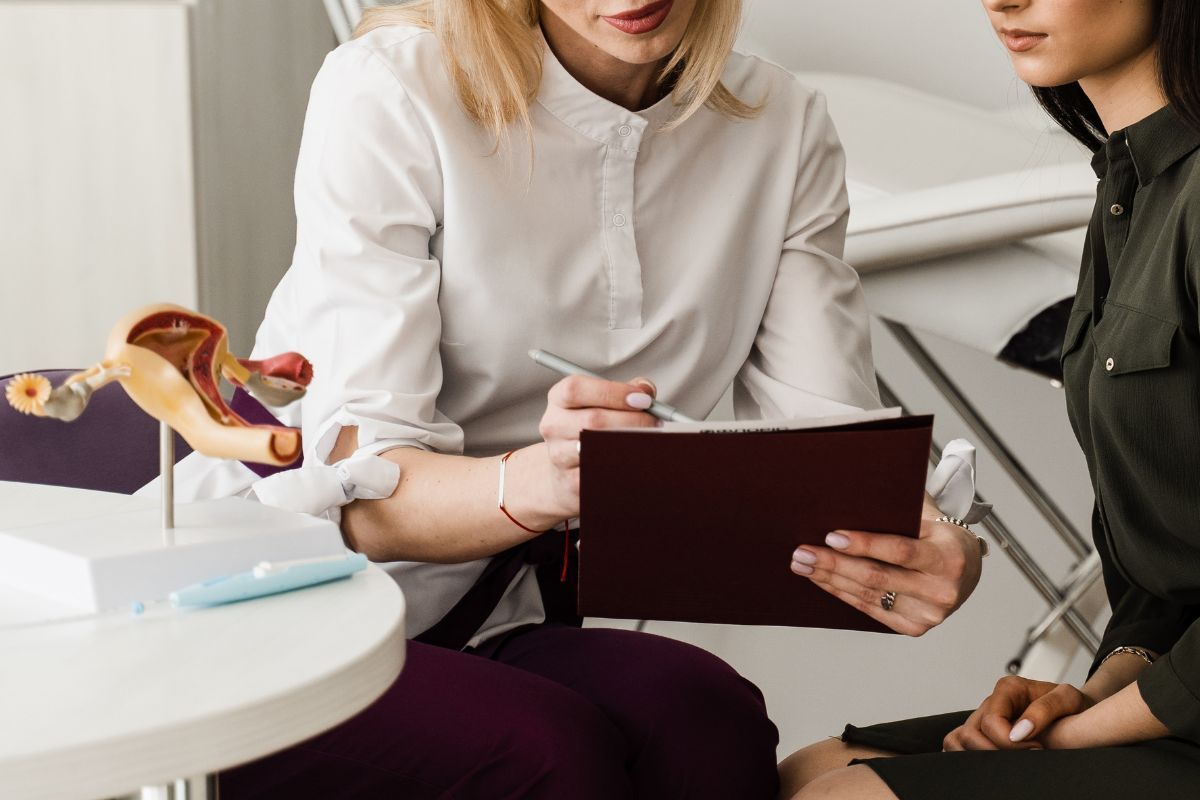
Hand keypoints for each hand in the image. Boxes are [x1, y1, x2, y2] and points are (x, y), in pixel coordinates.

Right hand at [537, 374, 658, 516]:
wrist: (564, 472)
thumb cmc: (591, 429)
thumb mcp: (602, 403)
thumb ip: (627, 391)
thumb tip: (646, 390)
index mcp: (559, 399)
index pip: (576, 389)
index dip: (612, 393)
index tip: (643, 399)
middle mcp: (553, 425)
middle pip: (592, 420)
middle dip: (632, 421)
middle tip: (656, 423)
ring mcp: (558, 455)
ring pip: (596, 449)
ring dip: (630, 444)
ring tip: (650, 441)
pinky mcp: (569, 481)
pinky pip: (601, 473)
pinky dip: (624, 466)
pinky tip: (637, 461)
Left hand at [790, 510, 981, 634]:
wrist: (966, 569)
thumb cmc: (940, 536)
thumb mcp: (929, 517)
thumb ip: (898, 509)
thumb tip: (850, 494)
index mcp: (947, 558)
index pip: (899, 551)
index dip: (863, 544)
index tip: (830, 536)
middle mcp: (940, 591)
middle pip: (876, 576)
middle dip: (833, 564)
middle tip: (803, 552)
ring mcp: (928, 614)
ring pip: (868, 594)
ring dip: (830, 579)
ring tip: (803, 565)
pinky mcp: (913, 627)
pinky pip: (869, 608)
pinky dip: (842, 593)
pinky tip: (822, 580)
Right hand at [943, 676, 1092, 750]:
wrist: (1079, 710)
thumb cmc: (1074, 705)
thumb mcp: (1069, 698)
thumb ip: (1045, 709)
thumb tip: (1019, 732)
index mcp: (1008, 689)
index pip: (991, 723)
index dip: (1011, 744)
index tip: (1037, 750)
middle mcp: (991, 702)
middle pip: (970, 734)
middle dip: (995, 753)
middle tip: (1026, 759)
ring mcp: (983, 716)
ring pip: (958, 740)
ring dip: (978, 755)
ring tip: (1008, 762)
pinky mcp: (982, 732)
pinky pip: (958, 743)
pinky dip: (965, 755)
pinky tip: (990, 763)